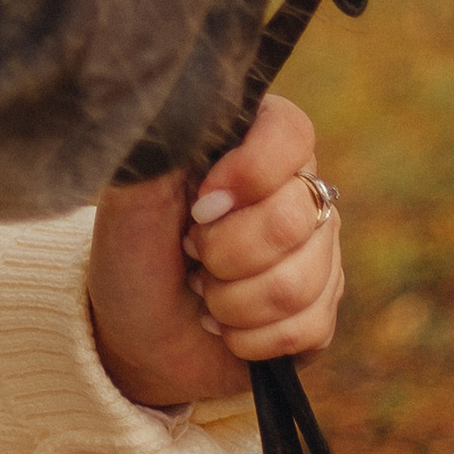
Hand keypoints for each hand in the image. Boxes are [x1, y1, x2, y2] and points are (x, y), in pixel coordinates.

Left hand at [85, 93, 343, 409]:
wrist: (136, 331)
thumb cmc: (132, 252)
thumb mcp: (131, 197)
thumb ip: (164, 153)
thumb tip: (190, 115)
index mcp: (253, 142)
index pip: (290, 131)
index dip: (249, 173)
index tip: (198, 207)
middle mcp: (298, 189)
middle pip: (293, 217)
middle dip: (223, 252)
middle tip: (191, 253)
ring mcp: (319, 250)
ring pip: (301, 282)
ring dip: (232, 301)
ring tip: (202, 291)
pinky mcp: (322, 309)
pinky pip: (309, 328)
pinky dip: (249, 337)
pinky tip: (224, 325)